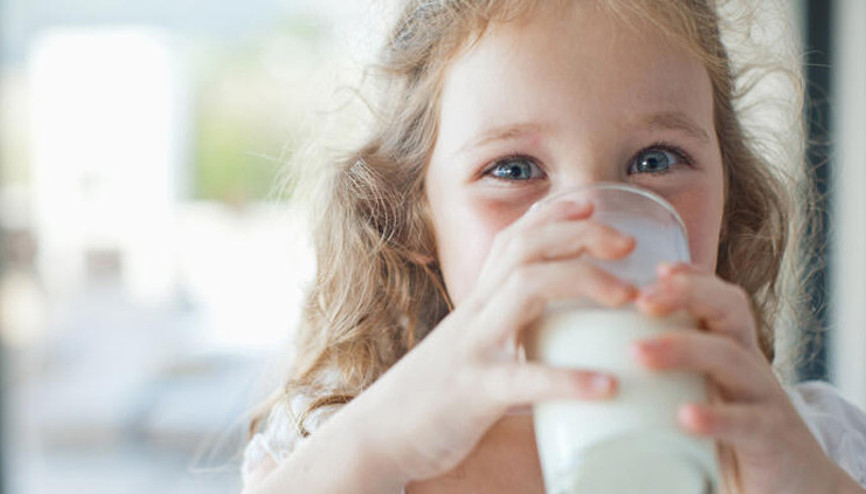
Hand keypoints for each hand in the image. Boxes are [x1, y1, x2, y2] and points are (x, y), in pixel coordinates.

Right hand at [342, 198, 636, 485]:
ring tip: (628, 297)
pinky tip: (606, 386)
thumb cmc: (436, 393)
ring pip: (524, 289)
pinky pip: (521, 378)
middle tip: (628, 244)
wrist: (379, 435)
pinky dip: (566, 379)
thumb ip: (510, 330)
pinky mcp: (472, 392)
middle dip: (578, 234)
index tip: (594, 201)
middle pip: (524, 248)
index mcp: (479, 303)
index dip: (553, 213)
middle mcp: (475, 314)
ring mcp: (472, 348)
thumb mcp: (474, 347)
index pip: (514, 239)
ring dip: (581, 281)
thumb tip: (560, 332)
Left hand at [632, 262, 856, 493]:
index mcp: (730, 351)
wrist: (796, 486)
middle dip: (686, 295)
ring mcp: (764, 399)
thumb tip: (600, 366)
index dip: (692, 278)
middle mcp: (749, 366)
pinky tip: (686, 416)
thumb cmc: (734, 436)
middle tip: (641, 301)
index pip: (719, 299)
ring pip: (730, 358)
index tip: (655, 270)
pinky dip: (716, 417)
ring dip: (683, 349)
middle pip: (728, 311)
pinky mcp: (771, 439)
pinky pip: (747, 422)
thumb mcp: (704, 393)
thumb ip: (670, 374)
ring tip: (639, 352)